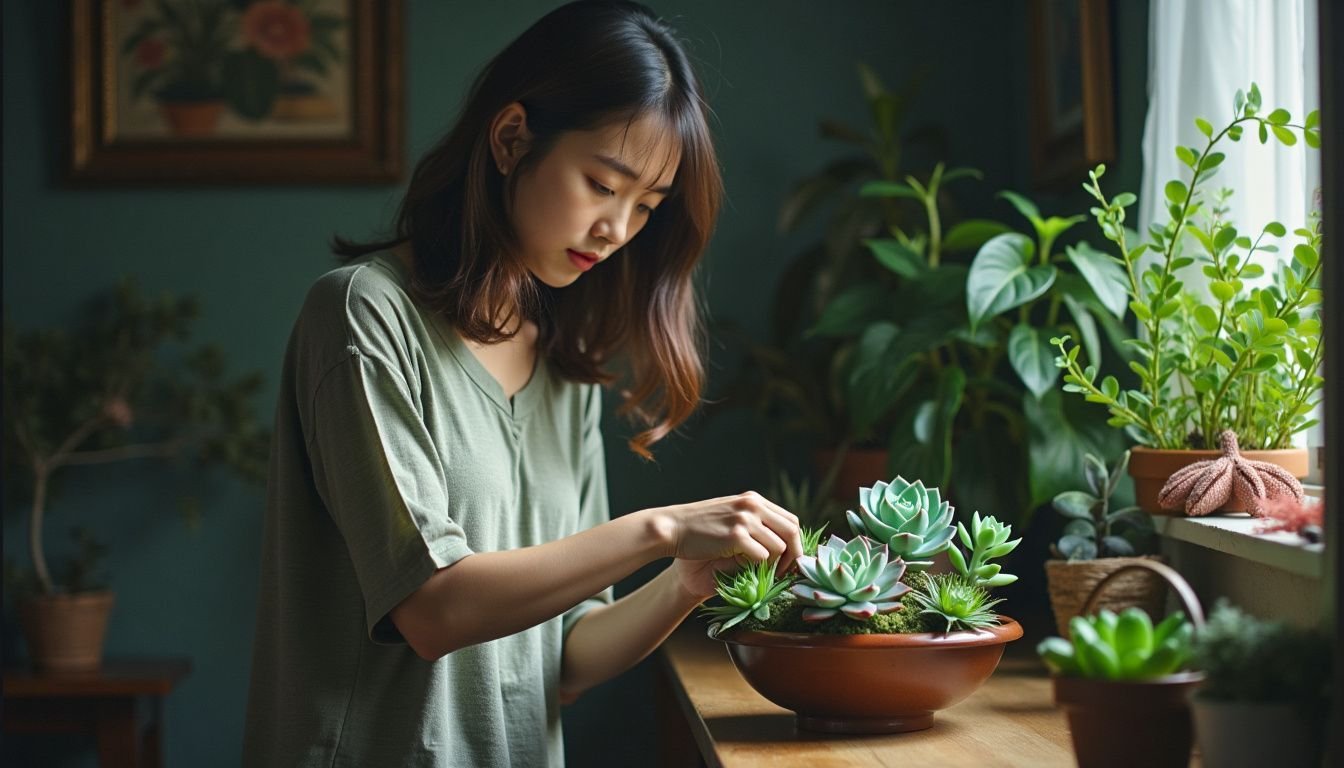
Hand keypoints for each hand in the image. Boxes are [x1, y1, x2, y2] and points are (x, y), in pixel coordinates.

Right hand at [650, 491, 801, 598]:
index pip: (790, 520)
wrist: (671, 529)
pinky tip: (747, 571)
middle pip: (792, 531)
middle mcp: (752, 505)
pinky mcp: (736, 536)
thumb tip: (782, 545)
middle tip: (786, 574)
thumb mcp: (729, 516)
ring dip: (774, 565)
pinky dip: (759, 567)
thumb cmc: (697, 528)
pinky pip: (762, 556)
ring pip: (779, 546)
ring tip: (762, 573)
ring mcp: (744, 519)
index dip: (796, 544)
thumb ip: (752, 524)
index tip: (790, 562)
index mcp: (753, 500)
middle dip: (794, 556)